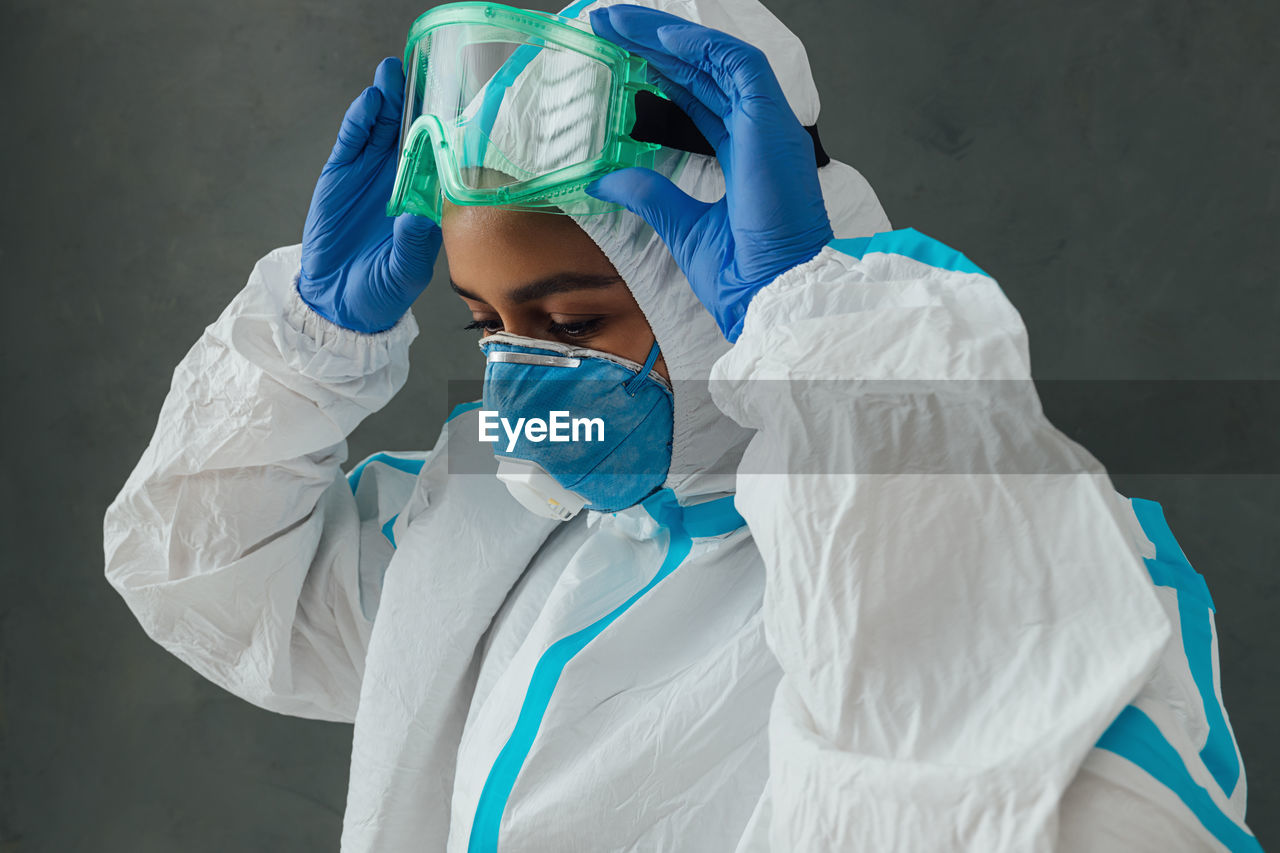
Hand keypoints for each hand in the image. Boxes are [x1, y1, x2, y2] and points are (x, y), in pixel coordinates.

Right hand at [299, 57, 441, 333]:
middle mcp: (403, 181)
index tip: (461, 104)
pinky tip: (370, 100)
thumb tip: (420, 216)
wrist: (338, 300)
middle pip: (414, 133)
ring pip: (384, 129)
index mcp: (426, 202)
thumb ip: (413, 244)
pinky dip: (360, 120)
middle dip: (420, 101)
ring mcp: (372, 174)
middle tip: (428, 69)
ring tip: (394, 71)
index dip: (448, 131)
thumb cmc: (382, 291)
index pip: (441, 159)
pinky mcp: (341, 174)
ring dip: (391, 100)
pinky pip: (352, 140)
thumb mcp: (404, 272)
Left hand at [585, 5, 832, 341]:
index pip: (701, 98)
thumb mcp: (681, 226)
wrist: (771, 298)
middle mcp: (760, 134)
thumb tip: (606, 180)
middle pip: (704, 71)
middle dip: (655, 44)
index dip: (662, 73)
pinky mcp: (772, 125)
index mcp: (745, 157)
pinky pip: (738, 66)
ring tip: (620, 21)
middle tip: (608, 24)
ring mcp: (769, 127)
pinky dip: (699, 47)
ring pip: (719, 59)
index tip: (622, 57)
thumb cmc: (744, 276)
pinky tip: (658, 38)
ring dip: (668, 36)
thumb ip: (649, 195)